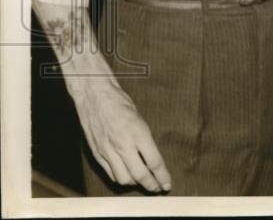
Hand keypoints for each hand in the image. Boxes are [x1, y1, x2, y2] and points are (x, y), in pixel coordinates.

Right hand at [72, 77, 171, 191]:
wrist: (94, 95)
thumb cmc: (120, 102)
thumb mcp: (140, 118)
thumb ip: (144, 139)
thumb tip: (151, 158)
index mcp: (138, 133)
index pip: (154, 162)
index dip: (162, 176)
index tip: (167, 184)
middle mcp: (123, 145)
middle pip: (140, 175)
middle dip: (151, 185)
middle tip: (158, 188)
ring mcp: (108, 151)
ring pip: (123, 179)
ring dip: (135, 184)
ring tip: (142, 182)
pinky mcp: (97, 153)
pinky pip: (110, 173)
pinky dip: (120, 178)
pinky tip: (126, 176)